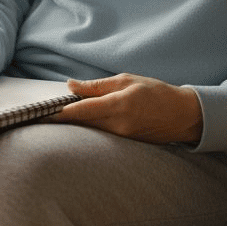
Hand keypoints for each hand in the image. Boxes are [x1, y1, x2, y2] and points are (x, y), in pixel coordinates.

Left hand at [52, 73, 203, 144]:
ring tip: (58, 117)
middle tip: (42, 114)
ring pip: (91, 130)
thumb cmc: (157, 92)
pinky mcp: (126, 144)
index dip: (61, 112)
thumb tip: (71, 85)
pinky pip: (102, 135)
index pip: (83, 110)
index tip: (43, 112)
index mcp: (119, 105)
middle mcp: (119, 125)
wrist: (184, 116)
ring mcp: (122, 137)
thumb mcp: (127, 81)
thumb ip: (97, 86)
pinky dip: (90, 128)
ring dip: (76, 123)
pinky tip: (82, 122)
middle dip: (64, 119)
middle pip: (83, 123)